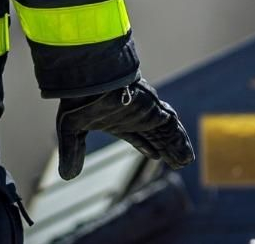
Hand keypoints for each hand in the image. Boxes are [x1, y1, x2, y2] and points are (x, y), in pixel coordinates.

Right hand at [55, 77, 194, 179]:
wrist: (91, 77)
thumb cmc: (79, 99)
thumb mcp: (71, 129)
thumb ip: (72, 152)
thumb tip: (68, 176)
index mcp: (117, 120)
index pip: (136, 136)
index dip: (146, 145)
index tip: (156, 154)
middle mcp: (134, 117)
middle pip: (155, 136)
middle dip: (166, 148)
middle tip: (177, 161)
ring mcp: (146, 113)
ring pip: (166, 133)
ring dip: (175, 147)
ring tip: (185, 161)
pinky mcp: (155, 111)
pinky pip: (171, 128)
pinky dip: (179, 142)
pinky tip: (187, 156)